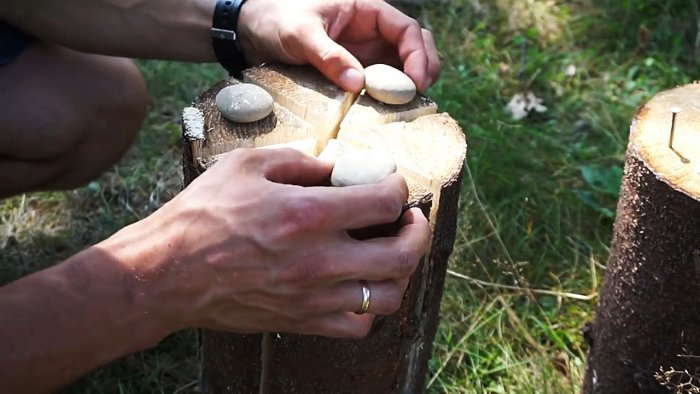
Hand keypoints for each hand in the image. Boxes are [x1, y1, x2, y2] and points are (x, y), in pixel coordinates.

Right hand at [143, 148, 429, 337]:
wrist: (167, 272)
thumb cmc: (202, 215)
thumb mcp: (247, 166)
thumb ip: (299, 162)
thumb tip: (336, 166)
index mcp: (308, 215)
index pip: (384, 202)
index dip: (398, 187)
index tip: (392, 184)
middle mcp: (319, 260)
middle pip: (402, 255)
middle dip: (417, 232)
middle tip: (409, 219)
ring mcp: (313, 297)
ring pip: (388, 297)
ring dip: (401, 272)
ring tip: (391, 252)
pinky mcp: (301, 321)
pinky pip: (357, 328)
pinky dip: (371, 309)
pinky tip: (361, 287)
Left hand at [238, 0, 440, 92]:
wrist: (250, 30)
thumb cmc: (275, 19)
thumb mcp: (300, 34)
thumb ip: (329, 56)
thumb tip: (358, 84)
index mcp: (366, 10)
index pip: (407, 29)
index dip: (418, 55)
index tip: (415, 82)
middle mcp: (371, 32)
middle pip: (414, 46)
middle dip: (424, 69)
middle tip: (418, 97)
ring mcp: (364, 53)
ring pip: (401, 67)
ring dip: (409, 85)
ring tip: (407, 107)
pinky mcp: (353, 71)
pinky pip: (379, 83)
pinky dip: (388, 96)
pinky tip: (386, 112)